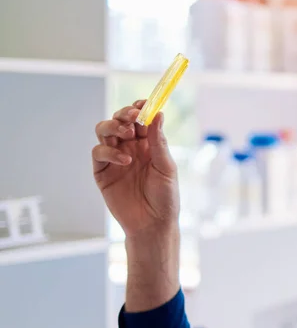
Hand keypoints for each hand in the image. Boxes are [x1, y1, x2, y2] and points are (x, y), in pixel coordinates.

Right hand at [92, 100, 179, 237]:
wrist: (153, 224)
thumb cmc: (165, 197)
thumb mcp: (166, 167)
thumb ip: (158, 141)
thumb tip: (158, 114)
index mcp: (148, 144)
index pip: (140, 119)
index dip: (140, 108)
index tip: (143, 103)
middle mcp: (130, 148)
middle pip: (119, 120)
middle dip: (124, 114)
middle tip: (134, 117)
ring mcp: (114, 159)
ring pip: (104, 131)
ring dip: (113, 127)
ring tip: (128, 135)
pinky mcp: (102, 172)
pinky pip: (98, 153)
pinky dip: (109, 151)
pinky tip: (126, 161)